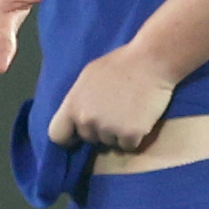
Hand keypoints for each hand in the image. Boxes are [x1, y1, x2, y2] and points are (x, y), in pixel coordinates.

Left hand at [47, 43, 177, 152]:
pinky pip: (128, 146)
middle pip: (88, 138)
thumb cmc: (119, 64)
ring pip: (110, 143)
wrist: (150, 61)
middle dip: (99, 130)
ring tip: (128, 112)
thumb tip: (75, 115)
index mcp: (72, 105)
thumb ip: (79, 99)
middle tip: (114, 112)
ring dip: (118, 133)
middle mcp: (86, 120)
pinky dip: (134, 137)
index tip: (76, 136)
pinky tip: (139, 119)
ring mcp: (108, 128)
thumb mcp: (88, 77)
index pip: (57, 134)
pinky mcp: (130, 134)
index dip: (68, 136)